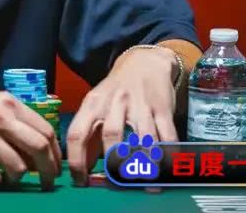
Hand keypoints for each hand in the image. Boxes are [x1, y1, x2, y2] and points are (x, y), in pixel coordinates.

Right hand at [0, 79, 60, 189]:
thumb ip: (11, 119)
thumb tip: (34, 148)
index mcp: (8, 103)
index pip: (45, 130)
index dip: (55, 153)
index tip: (54, 167)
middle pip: (39, 148)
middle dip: (47, 171)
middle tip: (46, 183)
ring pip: (17, 167)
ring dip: (17, 179)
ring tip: (9, 179)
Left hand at [66, 47, 177, 185]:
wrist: (144, 62)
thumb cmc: (115, 90)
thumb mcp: (96, 105)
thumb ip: (89, 134)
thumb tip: (83, 169)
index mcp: (93, 104)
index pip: (78, 133)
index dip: (77, 160)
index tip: (80, 181)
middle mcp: (115, 103)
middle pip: (112, 135)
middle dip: (113, 162)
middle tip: (115, 183)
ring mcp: (140, 105)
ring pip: (143, 137)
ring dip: (145, 163)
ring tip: (146, 184)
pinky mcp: (162, 108)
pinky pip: (167, 134)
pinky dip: (168, 154)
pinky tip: (166, 171)